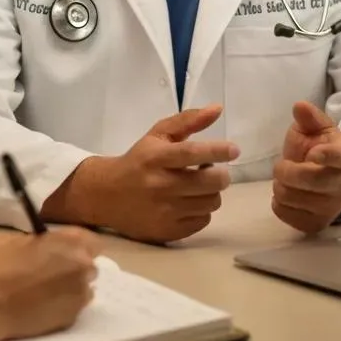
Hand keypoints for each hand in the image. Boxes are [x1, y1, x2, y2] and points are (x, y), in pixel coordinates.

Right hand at [0, 227, 100, 340]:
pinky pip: (75, 308)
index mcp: (72, 242)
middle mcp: (83, 266)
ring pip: (84, 289)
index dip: (82, 249)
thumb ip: (55, 244)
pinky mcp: (73, 317)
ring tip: (48, 293)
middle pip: (89, 266)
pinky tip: (45, 306)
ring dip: (72, 289)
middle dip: (76, 269)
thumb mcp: (28, 242)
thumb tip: (65, 249)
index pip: (95, 243)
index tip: (71, 254)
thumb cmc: (1, 266)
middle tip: (55, 274)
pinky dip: (65, 306)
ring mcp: (80, 293)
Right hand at [44, 106, 239, 243]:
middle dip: (220, 175)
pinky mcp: (168, 232)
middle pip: (210, 182)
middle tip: (213, 171)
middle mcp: (160, 185)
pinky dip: (201, 210)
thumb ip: (188, 120)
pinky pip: (203, 220)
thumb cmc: (138, 160)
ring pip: (211, 202)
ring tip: (196, 186)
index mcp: (156, 158)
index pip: (192, 153)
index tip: (233, 150)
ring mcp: (164, 211)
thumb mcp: (158, 135)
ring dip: (211, 192)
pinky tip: (188, 202)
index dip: (218, 151)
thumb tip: (218, 109)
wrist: (107, 195)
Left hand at [271, 101, 340, 234]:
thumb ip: (309, 118)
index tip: (313, 153)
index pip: (340, 157)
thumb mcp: (317, 129)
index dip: (327, 155)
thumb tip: (299, 106)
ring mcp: (333, 207)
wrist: (328, 177)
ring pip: (295, 198)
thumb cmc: (319, 148)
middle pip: (313, 180)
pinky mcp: (318, 224)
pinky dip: (279, 205)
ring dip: (280, 187)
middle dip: (287, 171)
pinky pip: (289, 217)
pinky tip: (287, 195)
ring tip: (285, 180)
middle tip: (280, 166)